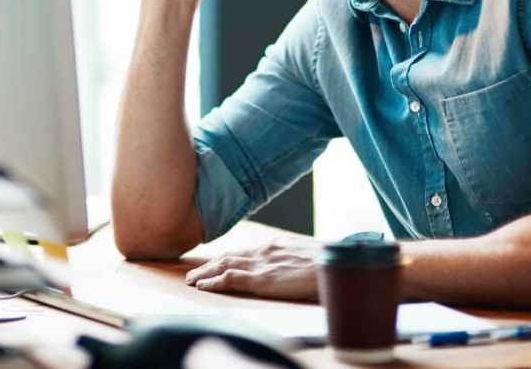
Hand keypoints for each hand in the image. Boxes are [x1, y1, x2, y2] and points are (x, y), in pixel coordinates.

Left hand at [184, 236, 321, 300]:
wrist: (339, 264)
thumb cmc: (331, 265)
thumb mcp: (310, 257)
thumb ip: (295, 260)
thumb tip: (293, 267)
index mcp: (277, 245)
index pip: (245, 251)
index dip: (226, 258)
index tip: (214, 264)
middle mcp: (266, 250)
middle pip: (230, 256)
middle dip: (210, 265)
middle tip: (193, 273)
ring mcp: (263, 264)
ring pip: (225, 265)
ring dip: (205, 273)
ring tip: (191, 280)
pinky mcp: (263, 279)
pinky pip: (231, 279)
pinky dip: (214, 282)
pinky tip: (203, 286)